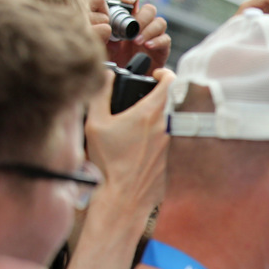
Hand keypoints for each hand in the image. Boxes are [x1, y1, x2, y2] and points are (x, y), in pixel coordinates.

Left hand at [73, 0, 170, 70]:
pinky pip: (165, 38)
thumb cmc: (112, 60)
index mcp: (127, 17)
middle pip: (149, 9)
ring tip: (137, 41)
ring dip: (148, 29)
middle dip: (141, 17)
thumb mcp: (102, 42)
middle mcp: (142, 24)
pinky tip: (147, 46)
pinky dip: (156, 41)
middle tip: (132, 30)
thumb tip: (99, 21)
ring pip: (159, 22)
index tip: (126, 0)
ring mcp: (153, 35)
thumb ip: (102, 30)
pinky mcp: (162, 48)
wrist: (124, 79)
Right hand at [85, 66, 173, 217]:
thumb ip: (100, 94)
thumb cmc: (109, 161)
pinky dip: (157, 134)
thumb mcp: (96, 123)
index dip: (163, 73)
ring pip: (170, 119)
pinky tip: (140, 141)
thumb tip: (106, 75)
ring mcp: (172, 142)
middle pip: (170, 99)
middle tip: (142, 96)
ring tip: (137, 120)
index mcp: (151, 113)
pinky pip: (169, 137)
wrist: (125, 195)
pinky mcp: (172, 156)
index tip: (154, 74)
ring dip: (156, 115)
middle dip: (158, 94)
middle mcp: (166, 126)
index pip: (171, 81)